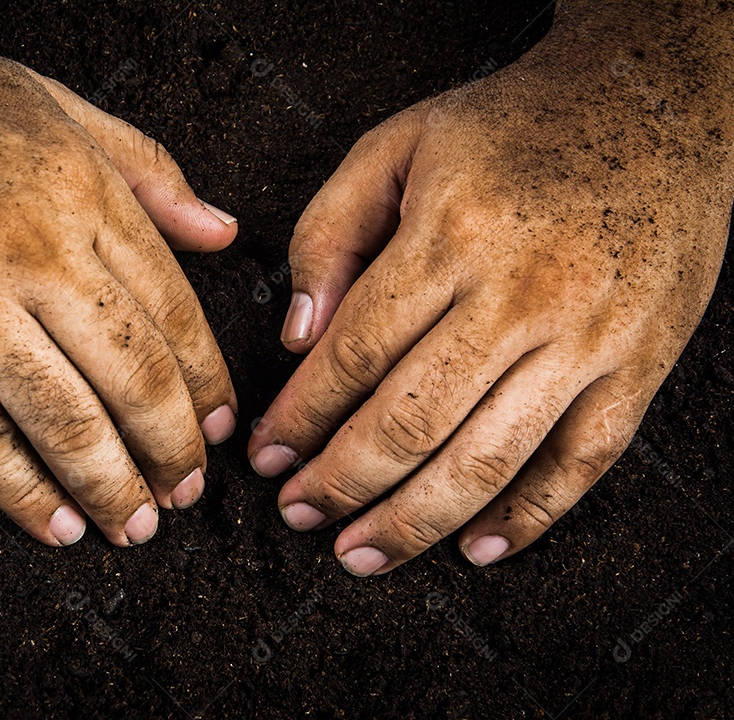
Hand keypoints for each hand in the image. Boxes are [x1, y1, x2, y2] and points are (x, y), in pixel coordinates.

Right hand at [0, 2, 237, 546]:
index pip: (173, 309)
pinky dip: (22, 493)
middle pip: (131, 376)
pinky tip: (54, 522)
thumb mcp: (51, 102)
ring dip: (110, 487)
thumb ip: (146, 169)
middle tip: (187, 493)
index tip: (221, 423)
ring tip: (135, 524)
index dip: (207, 381)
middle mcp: (31, 251)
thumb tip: (220, 232)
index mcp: (79, 192)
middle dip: (172, 450)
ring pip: (63, 420)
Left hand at [248, 1, 732, 574]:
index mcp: (452, 236)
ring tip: (360, 552)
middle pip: (410, 421)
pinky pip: (582, 462)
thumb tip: (295, 334)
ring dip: (412, 521)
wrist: (654, 107)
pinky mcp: (639, 365)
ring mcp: (588, 338)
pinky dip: (528, 518)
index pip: (354, 353)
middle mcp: (521, 296)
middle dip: (341, 483)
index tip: (267, 453)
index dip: (301, 416)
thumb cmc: (516, 126)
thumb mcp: (398, 145)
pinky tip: (476, 547)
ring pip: (487, 460)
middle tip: (298, 513)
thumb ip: (330, 233)